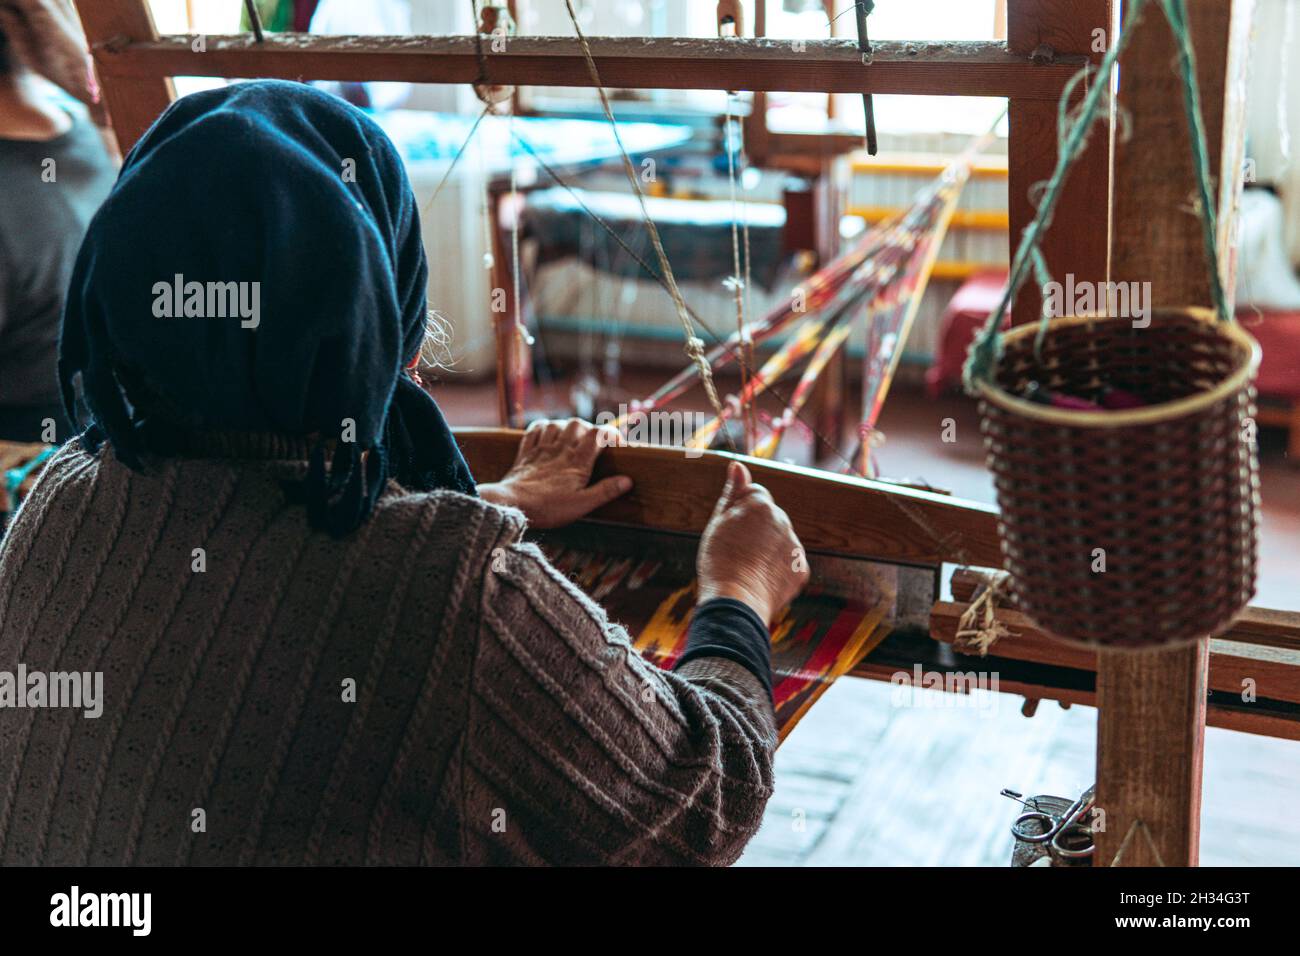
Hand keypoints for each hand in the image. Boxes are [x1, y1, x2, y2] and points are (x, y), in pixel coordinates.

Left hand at [478, 418, 631, 528]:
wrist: (513, 504)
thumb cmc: (548, 507)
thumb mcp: (582, 504)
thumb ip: (605, 491)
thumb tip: (627, 480)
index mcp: (577, 461)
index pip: (597, 434)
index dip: (610, 434)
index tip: (617, 444)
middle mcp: (559, 450)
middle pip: (577, 424)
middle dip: (589, 429)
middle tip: (594, 443)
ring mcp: (541, 449)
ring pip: (556, 425)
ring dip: (566, 427)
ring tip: (572, 439)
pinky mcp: (525, 453)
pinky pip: (534, 431)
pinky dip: (542, 428)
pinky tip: (547, 434)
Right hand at [696, 461, 809, 625]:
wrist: (735, 602)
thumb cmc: (720, 560)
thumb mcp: (719, 522)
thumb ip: (733, 492)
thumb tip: (737, 465)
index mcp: (762, 505)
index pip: (755, 495)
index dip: (740, 511)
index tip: (730, 529)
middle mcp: (783, 521)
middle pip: (770, 518)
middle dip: (757, 529)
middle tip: (736, 550)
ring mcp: (795, 546)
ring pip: (780, 540)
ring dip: (768, 548)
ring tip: (748, 567)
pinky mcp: (801, 570)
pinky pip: (789, 563)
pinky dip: (778, 569)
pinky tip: (760, 579)